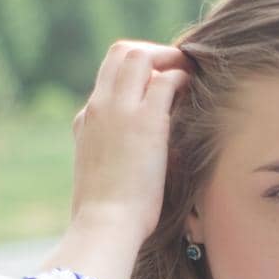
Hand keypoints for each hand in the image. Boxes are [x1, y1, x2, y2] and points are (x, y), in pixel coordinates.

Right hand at [69, 39, 193, 243]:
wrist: (104, 225)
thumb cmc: (107, 214)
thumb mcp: (101, 177)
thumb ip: (114, 155)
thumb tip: (140, 158)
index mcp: (85, 121)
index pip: (108, 77)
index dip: (134, 71)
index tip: (155, 84)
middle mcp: (99, 107)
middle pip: (120, 53)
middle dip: (152, 53)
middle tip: (176, 67)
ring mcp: (120, 110)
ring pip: (139, 55)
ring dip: (168, 58)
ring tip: (188, 73)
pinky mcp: (146, 121)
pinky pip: (166, 80)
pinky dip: (181, 78)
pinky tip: (192, 91)